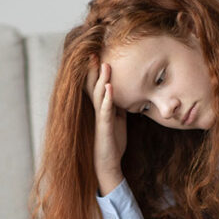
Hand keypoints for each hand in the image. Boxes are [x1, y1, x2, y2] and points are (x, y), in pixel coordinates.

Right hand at [85, 62, 126, 193]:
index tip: (98, 55)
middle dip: (94, 70)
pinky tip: (110, 87)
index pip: (96, 87)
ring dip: (102, 80)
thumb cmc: (113, 143)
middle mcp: (97, 111)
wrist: (108, 165)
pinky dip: (108, 99)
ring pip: (99, 96)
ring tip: (105, 65)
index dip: (96, 72)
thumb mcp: (118, 120)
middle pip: (94, 87)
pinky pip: (105, 111)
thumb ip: (118, 107)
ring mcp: (99, 119)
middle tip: (94, 53)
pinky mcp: (103, 128)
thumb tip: (124, 93)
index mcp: (100, 109)